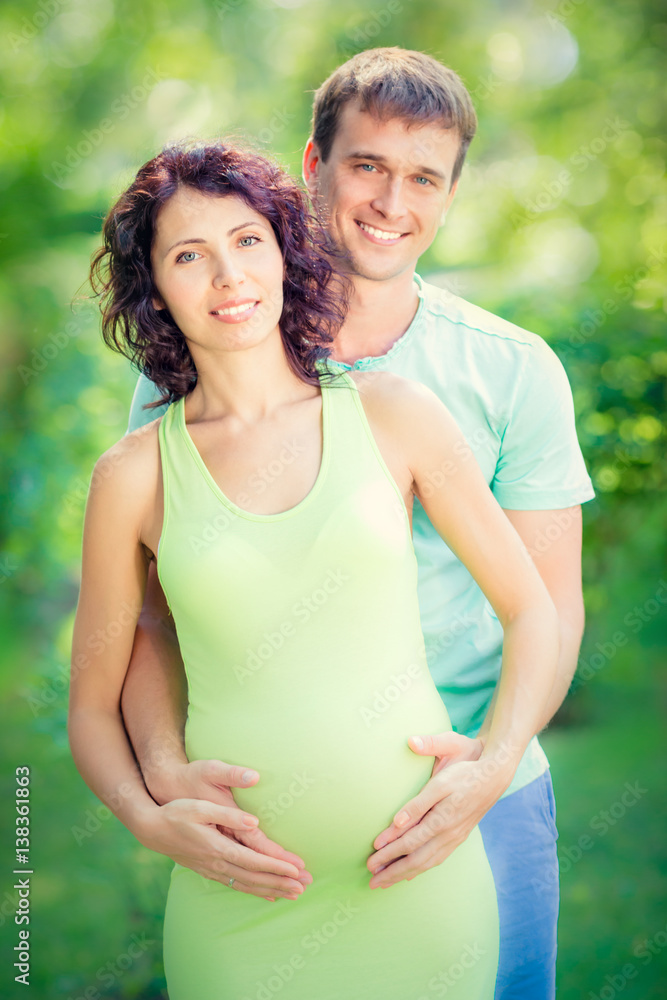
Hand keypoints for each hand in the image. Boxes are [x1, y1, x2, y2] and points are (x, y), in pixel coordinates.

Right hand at [143, 758, 312, 900]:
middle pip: (254, 877)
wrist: (152, 828)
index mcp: (217, 847)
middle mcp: (216, 863)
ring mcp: (212, 870)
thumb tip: (254, 822)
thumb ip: (228, 815)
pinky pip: (237, 885)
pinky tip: (268, 895)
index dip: (276, 866)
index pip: (254, 860)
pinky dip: (255, 891)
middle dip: (281, 882)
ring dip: (271, 890)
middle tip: (304, 886)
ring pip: (247, 885)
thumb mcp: (200, 807)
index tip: (296, 870)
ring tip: (293, 894)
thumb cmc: (177, 812)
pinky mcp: (209, 871)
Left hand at [367, 731, 511, 888]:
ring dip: (405, 874)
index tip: (371, 860)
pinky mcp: (459, 837)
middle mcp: (448, 835)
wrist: (494, 777)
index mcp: (441, 821)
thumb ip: (417, 804)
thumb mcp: (439, 783)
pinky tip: (412, 873)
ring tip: (386, 882)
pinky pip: (437, 859)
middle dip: (393, 872)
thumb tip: (396, 822)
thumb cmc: (464, 774)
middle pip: (416, 860)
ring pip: (426, 863)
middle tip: (372, 881)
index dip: (389, 853)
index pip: (409, 843)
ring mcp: (455, 838)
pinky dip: (422, 868)